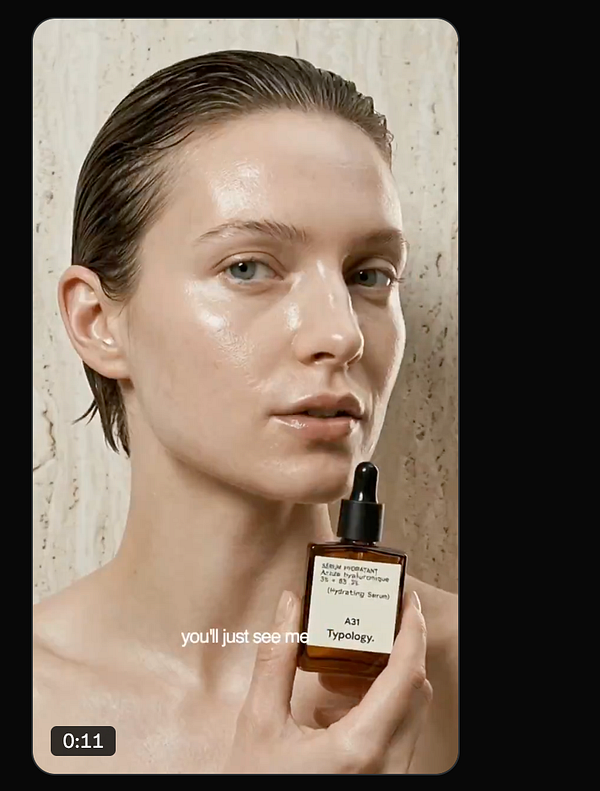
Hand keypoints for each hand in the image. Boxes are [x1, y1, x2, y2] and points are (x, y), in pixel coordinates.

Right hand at [223, 588, 432, 773]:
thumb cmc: (256, 786)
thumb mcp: (258, 723)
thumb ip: (276, 658)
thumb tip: (290, 606)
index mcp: (361, 747)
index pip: (406, 675)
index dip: (411, 631)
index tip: (405, 600)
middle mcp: (387, 766)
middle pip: (415, 692)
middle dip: (398, 650)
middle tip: (372, 622)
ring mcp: (389, 778)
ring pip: (409, 715)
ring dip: (385, 682)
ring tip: (341, 669)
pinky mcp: (383, 782)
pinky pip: (398, 737)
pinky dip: (378, 710)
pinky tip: (335, 708)